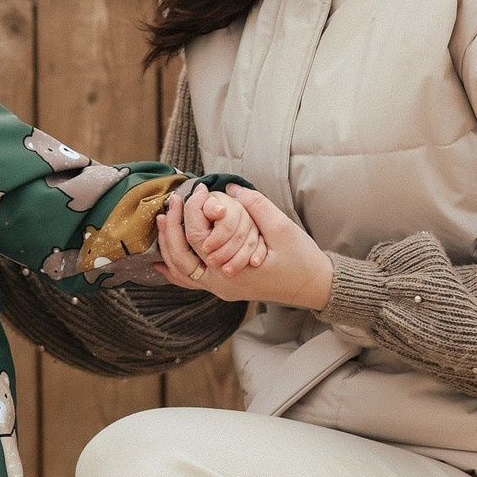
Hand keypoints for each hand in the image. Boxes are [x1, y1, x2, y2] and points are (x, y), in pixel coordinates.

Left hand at [157, 184, 333, 309]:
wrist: (314, 286)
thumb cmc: (301, 258)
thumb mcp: (282, 228)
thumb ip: (255, 206)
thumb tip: (230, 187)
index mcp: (232, 271)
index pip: (197, 239)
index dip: (192, 211)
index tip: (196, 191)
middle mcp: (221, 285)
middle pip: (180, 258)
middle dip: (170, 229)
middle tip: (171, 203)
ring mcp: (222, 289)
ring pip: (182, 272)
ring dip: (169, 246)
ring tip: (162, 221)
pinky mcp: (225, 287)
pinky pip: (193, 280)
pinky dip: (176, 269)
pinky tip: (162, 261)